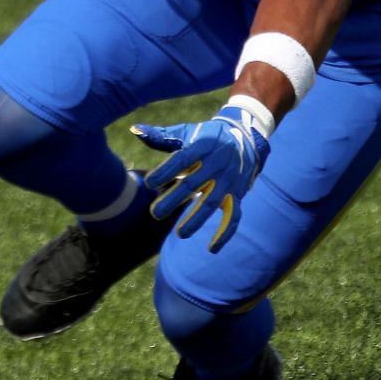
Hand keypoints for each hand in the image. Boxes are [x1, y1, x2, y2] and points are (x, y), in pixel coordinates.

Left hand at [131, 102, 272, 251]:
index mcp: (202, 146)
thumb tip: (134, 130)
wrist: (246, 137)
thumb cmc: (207, 136)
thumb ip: (161, 136)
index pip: (181, 160)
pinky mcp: (237, 194)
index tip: (149, 183)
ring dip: (197, 219)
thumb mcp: (187, 131)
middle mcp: (217, 164)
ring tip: (180, 234)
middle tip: (155, 213)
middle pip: (193, 184)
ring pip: (212, 203)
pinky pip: (233, 216)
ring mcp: (228, 181)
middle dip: (174, 200)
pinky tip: (212, 248)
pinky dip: (225, 233)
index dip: (165, 172)